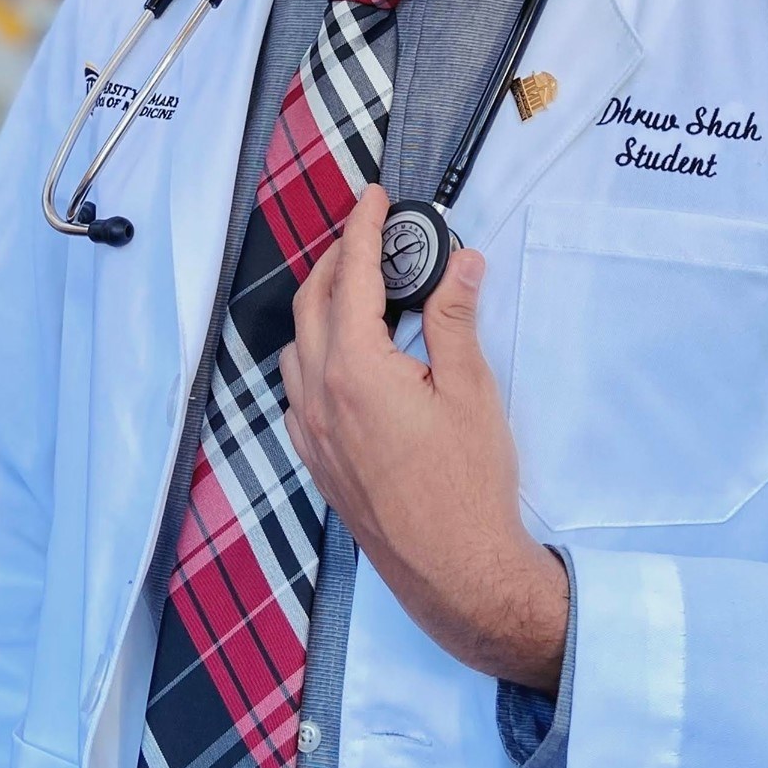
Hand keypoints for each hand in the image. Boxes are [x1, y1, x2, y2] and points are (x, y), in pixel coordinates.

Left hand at [279, 185, 568, 693]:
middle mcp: (319, 395)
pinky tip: (343, 356)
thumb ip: (455, 318)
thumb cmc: (469, 483)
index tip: (373, 197)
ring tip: (358, 287)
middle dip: (337, 259)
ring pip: (297, 346)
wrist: (455, 571)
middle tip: (369, 233)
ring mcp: (312, 430)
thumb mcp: (471, 390)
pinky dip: (313, 354)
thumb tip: (461, 262)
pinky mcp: (317, 460)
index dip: (362, 229)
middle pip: (313, 303)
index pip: (353, 277)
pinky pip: (297, 389)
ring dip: (320, 306)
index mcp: (355, 368)